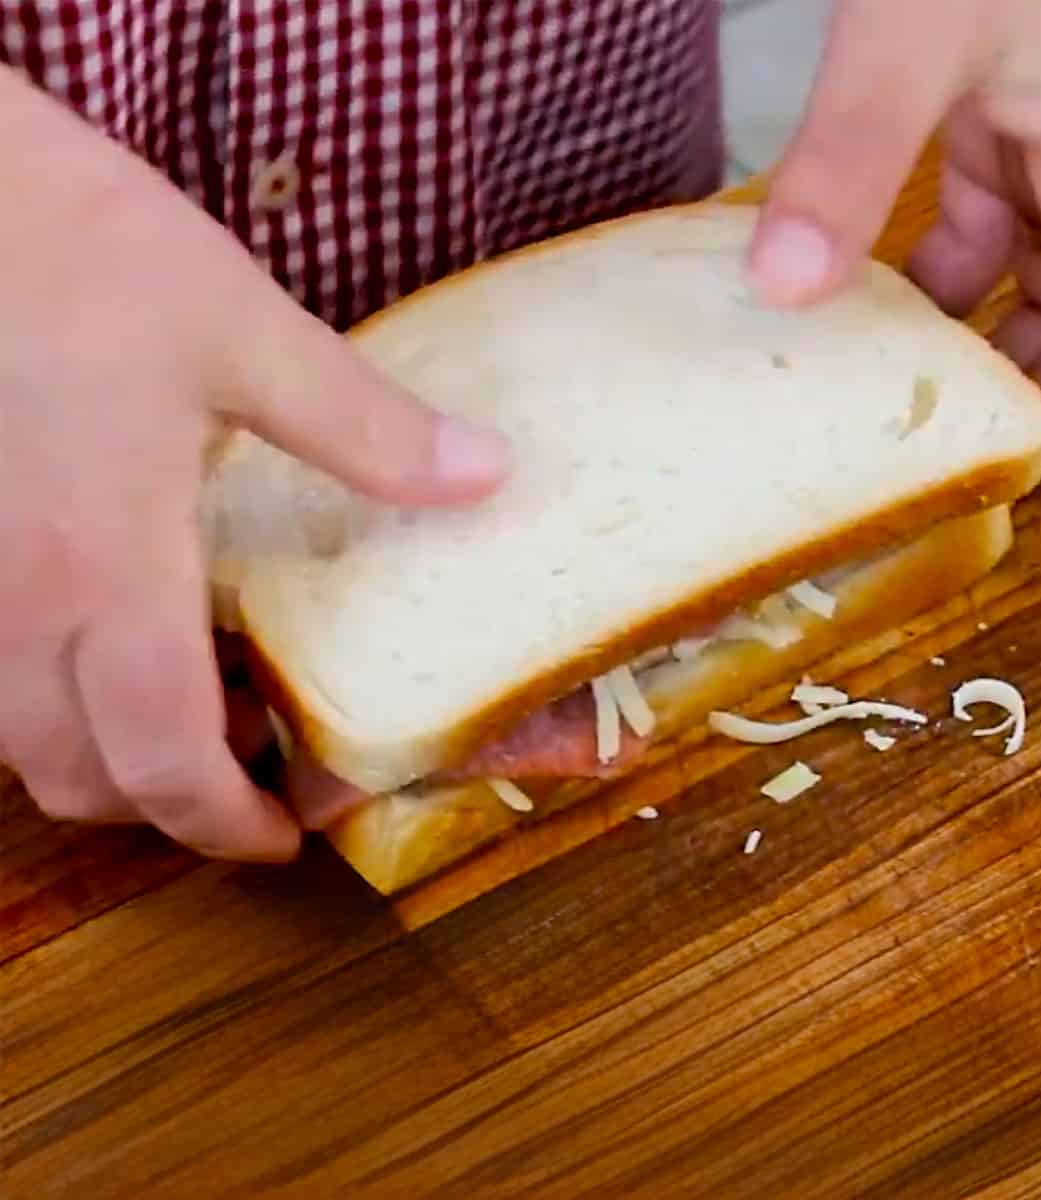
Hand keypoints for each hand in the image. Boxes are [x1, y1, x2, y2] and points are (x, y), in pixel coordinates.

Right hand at [0, 70, 508, 860]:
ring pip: (16, 741)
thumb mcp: (242, 332)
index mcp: (106, 565)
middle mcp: (16, 600)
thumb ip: (364, 425)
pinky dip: (52, 700)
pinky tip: (107, 642)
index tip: (280, 839)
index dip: (223, 822)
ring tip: (190, 714)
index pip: (161, 755)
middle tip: (252, 773)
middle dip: (170, 806)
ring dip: (108, 758)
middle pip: (81, 776)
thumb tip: (484, 474)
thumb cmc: (79, 250)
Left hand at [749, 0, 1040, 543]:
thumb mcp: (914, 36)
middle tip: (992, 494)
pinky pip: (972, 229)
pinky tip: (873, 316)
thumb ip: (852, 158)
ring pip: (1027, 278)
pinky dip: (932, 282)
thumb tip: (785, 285)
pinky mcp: (986, 113)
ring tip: (929, 427)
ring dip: (983, 348)